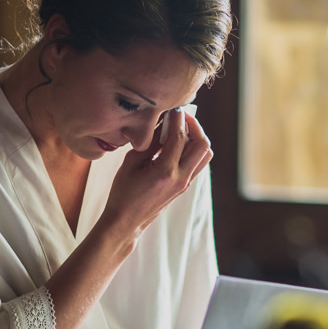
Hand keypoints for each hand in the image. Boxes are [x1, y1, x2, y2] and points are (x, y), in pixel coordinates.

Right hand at [102, 108, 212, 237]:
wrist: (126, 222)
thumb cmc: (123, 193)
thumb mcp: (131, 163)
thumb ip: (150, 143)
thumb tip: (163, 125)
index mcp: (165, 171)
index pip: (180, 137)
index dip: (178, 118)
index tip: (174, 107)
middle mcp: (180, 178)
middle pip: (202, 144)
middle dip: (194, 125)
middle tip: (181, 117)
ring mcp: (185, 184)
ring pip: (204, 155)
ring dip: (196, 138)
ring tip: (180, 130)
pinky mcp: (184, 187)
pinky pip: (198, 163)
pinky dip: (192, 149)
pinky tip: (177, 145)